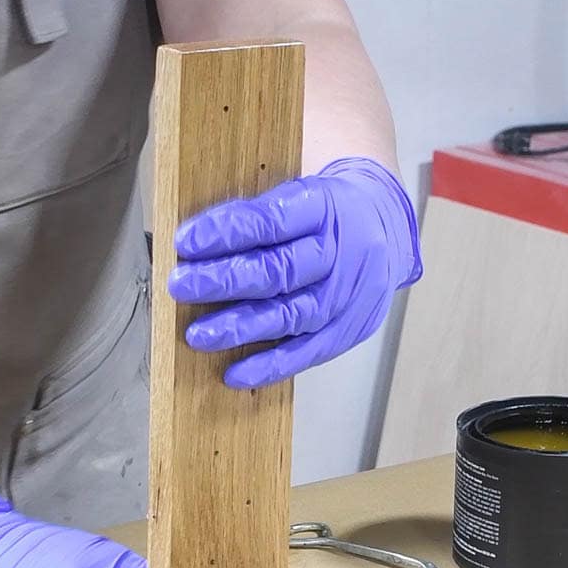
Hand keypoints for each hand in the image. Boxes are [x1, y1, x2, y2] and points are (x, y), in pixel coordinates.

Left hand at [168, 156, 422, 387]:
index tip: (185, 241)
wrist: (385, 229)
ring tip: (199, 335)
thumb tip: (191, 244)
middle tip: (181, 286)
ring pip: (291, 315)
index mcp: (324, 206)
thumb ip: (254, 216)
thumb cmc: (324, 214)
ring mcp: (347, 295)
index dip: (228, 232)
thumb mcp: (297, 194)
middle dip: (226, 280)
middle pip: (281, 270)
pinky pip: (307, 352)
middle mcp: (340, 252)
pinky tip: (235, 373)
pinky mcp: (348, 329)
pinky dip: (270, 365)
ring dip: (241, 327)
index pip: (272, 220)